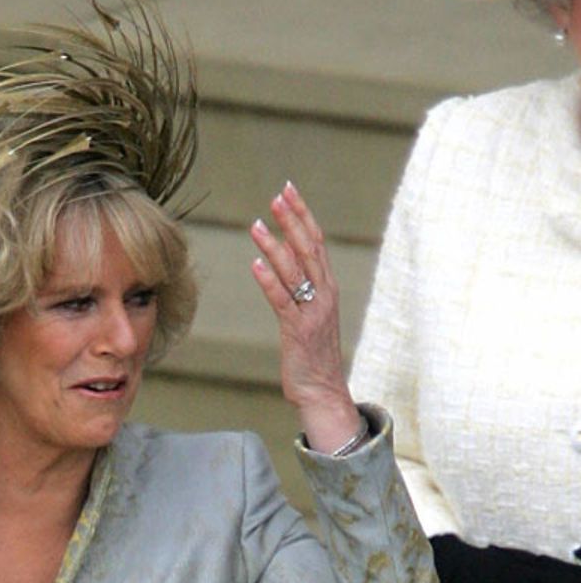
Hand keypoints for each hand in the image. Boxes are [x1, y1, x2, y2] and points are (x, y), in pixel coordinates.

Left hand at [249, 181, 360, 452]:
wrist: (323, 391)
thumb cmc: (313, 353)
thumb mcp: (311, 313)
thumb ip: (301, 287)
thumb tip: (281, 258)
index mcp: (328, 287)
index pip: (315, 242)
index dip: (302, 215)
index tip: (289, 190)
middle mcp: (324, 294)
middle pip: (309, 248)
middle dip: (293, 219)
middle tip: (278, 195)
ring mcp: (312, 312)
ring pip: (294, 270)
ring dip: (274, 245)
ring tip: (257, 224)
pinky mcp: (297, 330)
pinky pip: (282, 300)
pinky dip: (268, 280)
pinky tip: (254, 263)